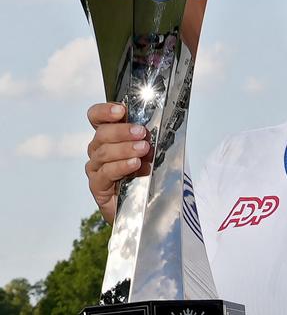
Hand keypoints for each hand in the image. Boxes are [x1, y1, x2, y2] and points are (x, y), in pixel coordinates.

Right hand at [85, 102, 152, 224]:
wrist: (145, 204)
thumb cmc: (147, 172)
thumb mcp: (151, 149)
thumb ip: (148, 136)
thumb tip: (162, 121)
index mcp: (109, 136)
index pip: (97, 117)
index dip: (105, 111)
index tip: (121, 110)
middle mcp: (98, 149)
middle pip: (102, 134)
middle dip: (123, 131)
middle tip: (141, 133)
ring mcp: (96, 168)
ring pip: (104, 153)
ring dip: (125, 149)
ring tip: (143, 149)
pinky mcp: (97, 186)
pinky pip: (106, 173)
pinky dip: (121, 166)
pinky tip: (134, 164)